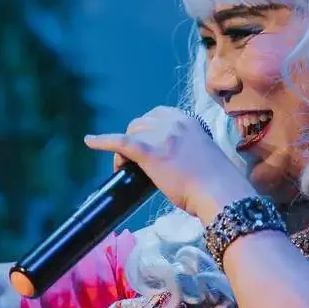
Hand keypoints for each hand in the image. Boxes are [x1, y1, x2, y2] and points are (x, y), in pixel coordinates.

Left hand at [84, 107, 254, 222]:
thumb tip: (170, 157)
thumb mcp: (201, 152)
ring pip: (130, 133)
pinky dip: (102, 141)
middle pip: (140, 123)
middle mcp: (173, 122)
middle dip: (134, 139)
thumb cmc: (215, 180)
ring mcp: (161, 135)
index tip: (146, 144)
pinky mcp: (150, 152)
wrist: (219, 192)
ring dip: (124, 149)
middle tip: (134, 162)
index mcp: (186, 120)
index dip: (146, 130)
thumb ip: (185, 147)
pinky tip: (90, 141)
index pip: (157, 116)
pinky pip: (120, 142)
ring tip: (126, 168)